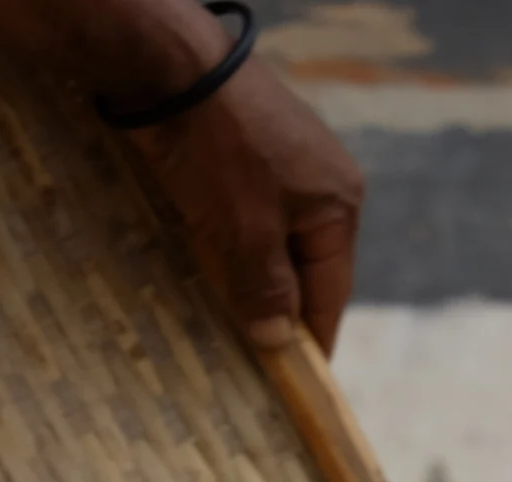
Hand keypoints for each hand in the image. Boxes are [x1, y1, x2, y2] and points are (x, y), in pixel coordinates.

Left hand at [122, 57, 364, 351]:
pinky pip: (245, 216)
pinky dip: (228, 245)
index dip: (313, 341)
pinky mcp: (244, 152)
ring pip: (270, 242)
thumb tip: (279, 340)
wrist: (173, 67)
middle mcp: (320, 183)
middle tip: (253, 360)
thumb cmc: (220, 151)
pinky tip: (205, 264)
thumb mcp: (247, 231)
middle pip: (303, 268)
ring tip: (226, 319)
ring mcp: (283, 164)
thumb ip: (266, 288)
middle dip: (279, 309)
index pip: (332, 293)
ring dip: (248, 278)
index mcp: (338, 204)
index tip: (298, 383)